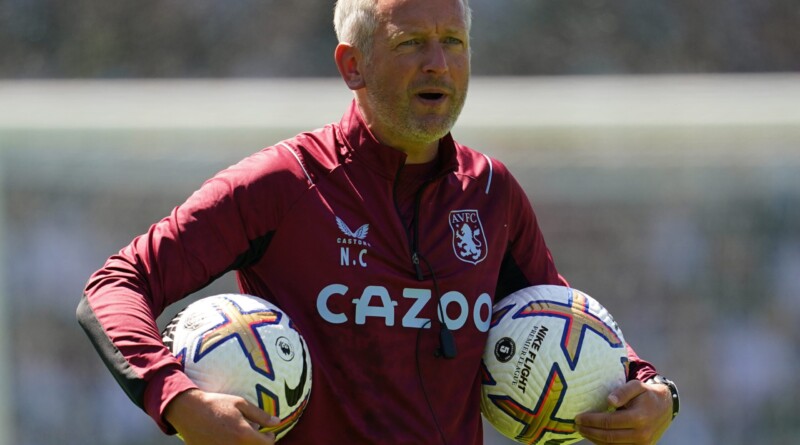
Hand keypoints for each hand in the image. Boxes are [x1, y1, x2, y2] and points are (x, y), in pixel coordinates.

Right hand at [164, 389, 279, 444]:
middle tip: (253, 433)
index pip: (266, 444)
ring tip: (239, 435)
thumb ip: (261, 415)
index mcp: (243, 434)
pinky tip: (228, 438)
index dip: (270, 438)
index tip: (267, 432)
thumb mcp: (240, 404)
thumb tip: (277, 422)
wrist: (189, 411)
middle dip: (257, 442)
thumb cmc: (216, 404)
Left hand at [574, 379, 672, 444]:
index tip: (578, 417)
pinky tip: (595, 436)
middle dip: (590, 431)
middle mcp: (641, 434)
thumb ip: (623, 391)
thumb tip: (609, 400)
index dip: (592, 421)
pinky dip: (604, 443)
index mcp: (639, 418)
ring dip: (594, 439)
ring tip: (583, 430)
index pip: (609, 422)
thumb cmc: (647, 395)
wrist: (666, 408)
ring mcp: (642, 444)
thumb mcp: (637, 386)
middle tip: (577, 425)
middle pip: (608, 436)